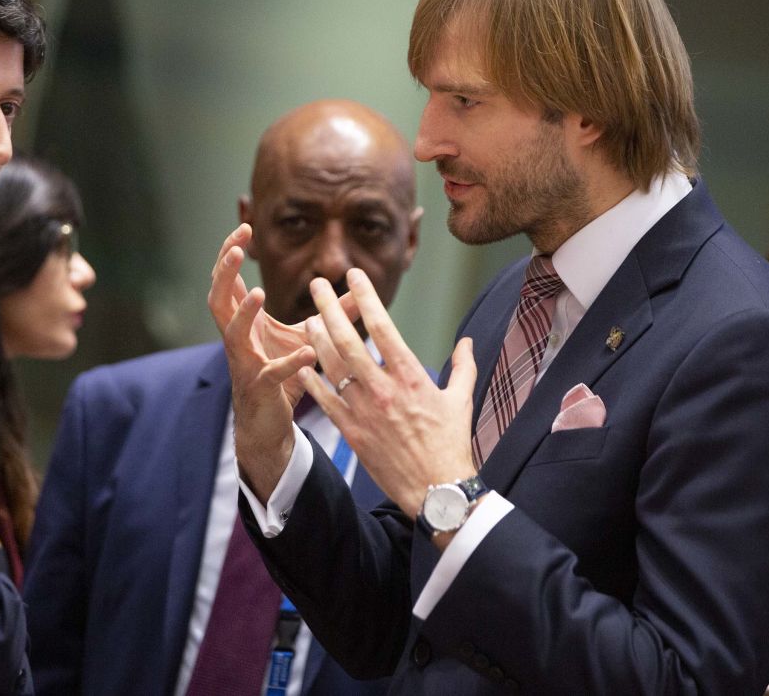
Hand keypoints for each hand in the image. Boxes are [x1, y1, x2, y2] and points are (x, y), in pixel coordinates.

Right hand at [207, 224, 315, 499]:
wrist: (269, 425)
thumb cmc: (282, 377)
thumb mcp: (307, 338)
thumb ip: (332, 315)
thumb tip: (363, 292)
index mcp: (244, 323)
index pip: (228, 281)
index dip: (230, 254)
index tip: (243, 227)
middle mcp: (238, 340)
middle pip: (217, 298)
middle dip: (225, 271)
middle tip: (238, 247)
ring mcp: (245, 364)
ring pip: (232, 333)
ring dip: (244, 312)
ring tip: (258, 294)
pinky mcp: (260, 389)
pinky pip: (270, 374)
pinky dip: (289, 363)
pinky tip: (308, 352)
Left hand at [299, 267, 478, 518]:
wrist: (437, 491)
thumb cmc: (451, 444)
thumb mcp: (461, 401)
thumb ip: (463, 367)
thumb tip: (466, 342)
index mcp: (412, 377)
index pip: (383, 327)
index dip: (366, 298)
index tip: (354, 276)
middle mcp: (384, 389)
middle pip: (348, 340)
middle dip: (329, 308)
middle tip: (316, 284)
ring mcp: (365, 411)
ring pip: (332, 366)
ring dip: (316, 338)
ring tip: (307, 317)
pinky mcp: (352, 432)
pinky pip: (325, 401)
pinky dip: (312, 380)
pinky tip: (302, 363)